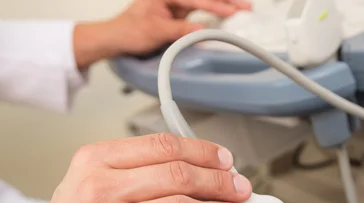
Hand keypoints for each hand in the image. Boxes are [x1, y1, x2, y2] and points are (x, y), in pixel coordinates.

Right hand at [0, 134, 251, 202]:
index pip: (163, 145)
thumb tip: (196, 169)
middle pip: (177, 176)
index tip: (226, 161)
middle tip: (240, 190)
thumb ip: (135, 169)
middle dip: (219, 182)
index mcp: (96, 159)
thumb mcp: (91, 179)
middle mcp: (98, 187)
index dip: (204, 152)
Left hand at [109, 0, 250, 53]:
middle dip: (226, 0)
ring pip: (205, 1)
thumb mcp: (155, 32)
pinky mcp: (179, 11)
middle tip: (246, 6)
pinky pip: (201, 9)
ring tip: (243, 8)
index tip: (232, 12)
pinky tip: (228, 12)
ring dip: (224, 4)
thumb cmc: (129, 31)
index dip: (216, 6)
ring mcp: (176, 2)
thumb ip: (179, 31)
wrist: (117, 38)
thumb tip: (200, 33)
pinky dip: (215, 11)